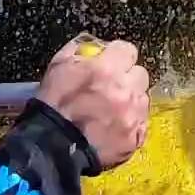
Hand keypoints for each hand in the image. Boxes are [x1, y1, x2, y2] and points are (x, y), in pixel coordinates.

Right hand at [34, 37, 150, 171]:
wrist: (51, 147)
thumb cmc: (51, 106)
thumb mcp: (58, 67)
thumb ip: (79, 51)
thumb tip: (91, 46)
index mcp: (107, 69)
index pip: (128, 50)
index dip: (119, 56)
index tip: (112, 63)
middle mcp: (125, 90)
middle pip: (140, 74)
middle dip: (127, 79)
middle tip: (112, 89)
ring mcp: (133, 115)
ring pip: (142, 100)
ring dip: (131, 102)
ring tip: (112, 112)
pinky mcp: (136, 137)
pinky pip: (141, 124)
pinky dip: (131, 125)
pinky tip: (115, 128)